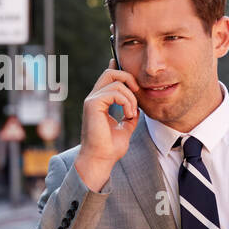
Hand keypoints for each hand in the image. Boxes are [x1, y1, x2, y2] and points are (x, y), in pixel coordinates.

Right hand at [75, 61, 140, 190]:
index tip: (132, 76)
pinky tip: (128, 115)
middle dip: (128, 77)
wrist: (101, 159)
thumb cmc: (110, 148)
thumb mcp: (125, 128)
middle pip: (110, 73)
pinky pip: (114, 92)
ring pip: (116, 82)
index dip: (118, 69)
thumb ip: (130, 115)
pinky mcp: (93, 104)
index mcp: (99, 102)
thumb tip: (137, 107)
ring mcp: (92, 100)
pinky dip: (125, 101)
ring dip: (130, 97)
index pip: (108, 78)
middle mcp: (94, 99)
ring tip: (131, 113)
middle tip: (137, 91)